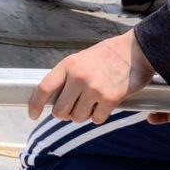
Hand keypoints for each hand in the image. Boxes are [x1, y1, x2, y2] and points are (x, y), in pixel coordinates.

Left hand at [29, 31, 153, 123]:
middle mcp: (78, 77)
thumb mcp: (82, 59)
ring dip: (84, 115)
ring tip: (93, 103)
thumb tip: (56, 99)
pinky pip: (97, 119)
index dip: (35, 104)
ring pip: (77, 118)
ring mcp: (94, 88)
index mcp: (69, 64)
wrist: (137, 50)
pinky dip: (99, 116)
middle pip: (59, 111)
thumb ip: (69, 77)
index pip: (43, 88)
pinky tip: (105, 104)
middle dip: (65, 114)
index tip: (33, 114)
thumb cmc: (109, 55)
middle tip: (73, 110)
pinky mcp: (110, 98)